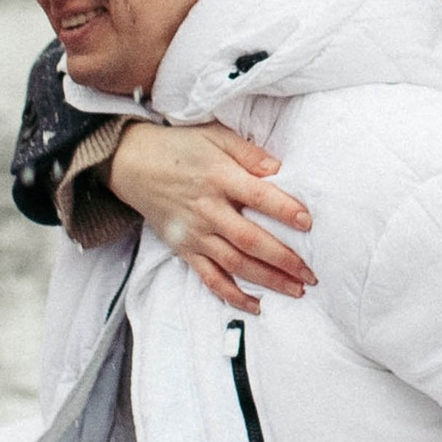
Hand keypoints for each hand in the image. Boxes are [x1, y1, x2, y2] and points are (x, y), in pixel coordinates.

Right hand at [112, 120, 316, 313]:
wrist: (131, 163)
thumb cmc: (179, 147)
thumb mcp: (214, 135)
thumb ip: (248, 152)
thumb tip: (279, 169)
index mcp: (218, 177)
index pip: (257, 196)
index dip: (284, 210)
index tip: (308, 222)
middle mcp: (207, 209)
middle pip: (249, 239)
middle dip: (283, 259)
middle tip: (311, 273)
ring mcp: (194, 233)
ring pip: (234, 264)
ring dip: (267, 280)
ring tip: (296, 290)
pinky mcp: (184, 249)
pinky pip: (209, 278)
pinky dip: (232, 295)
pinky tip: (256, 305)